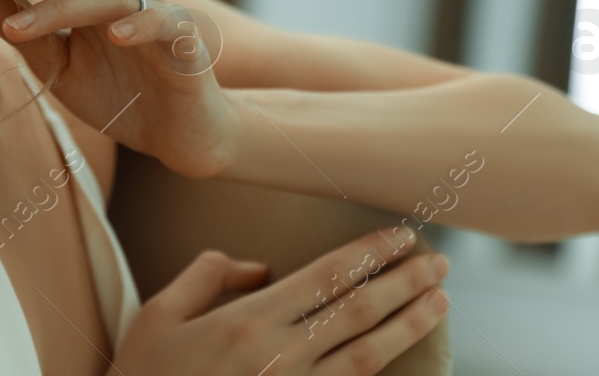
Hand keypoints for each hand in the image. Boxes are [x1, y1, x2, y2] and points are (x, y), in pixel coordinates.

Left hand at [0, 0, 233, 178]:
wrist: (179, 135)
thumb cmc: (117, 92)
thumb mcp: (60, 65)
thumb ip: (26, 31)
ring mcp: (156, 14)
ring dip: (58, 8)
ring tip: (15, 27)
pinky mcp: (185, 43)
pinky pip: (163, 25)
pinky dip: (140, 26)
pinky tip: (117, 35)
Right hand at [115, 230, 449, 375]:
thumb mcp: (157, 314)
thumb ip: (206, 277)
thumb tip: (257, 266)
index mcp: (247, 321)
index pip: (326, 276)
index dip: (369, 254)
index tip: (402, 236)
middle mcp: (279, 357)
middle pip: (358, 311)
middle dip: (404, 283)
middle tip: (440, 262)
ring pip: (366, 355)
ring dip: (408, 325)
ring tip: (440, 302)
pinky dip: (379, 371)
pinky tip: (401, 355)